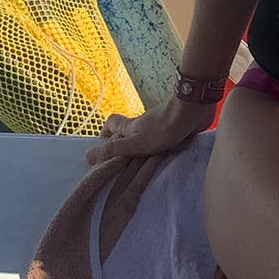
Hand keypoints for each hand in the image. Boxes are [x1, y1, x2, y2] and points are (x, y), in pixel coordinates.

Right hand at [83, 95, 217, 164]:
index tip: (103, 147)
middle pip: (129, 130)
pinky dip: (161, 147)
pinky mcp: (174, 128)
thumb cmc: (161, 129)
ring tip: (144, 166)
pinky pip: (164, 138)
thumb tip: (87, 157)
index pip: (111, 124)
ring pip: (146, 135)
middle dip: (125, 143)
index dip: (105, 133)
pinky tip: (165, 159)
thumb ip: (113, 151)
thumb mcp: (133, 144)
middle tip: (124, 162)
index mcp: (130, 126)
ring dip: (144, 147)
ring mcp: (159, 125)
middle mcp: (142, 124)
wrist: (190, 113)